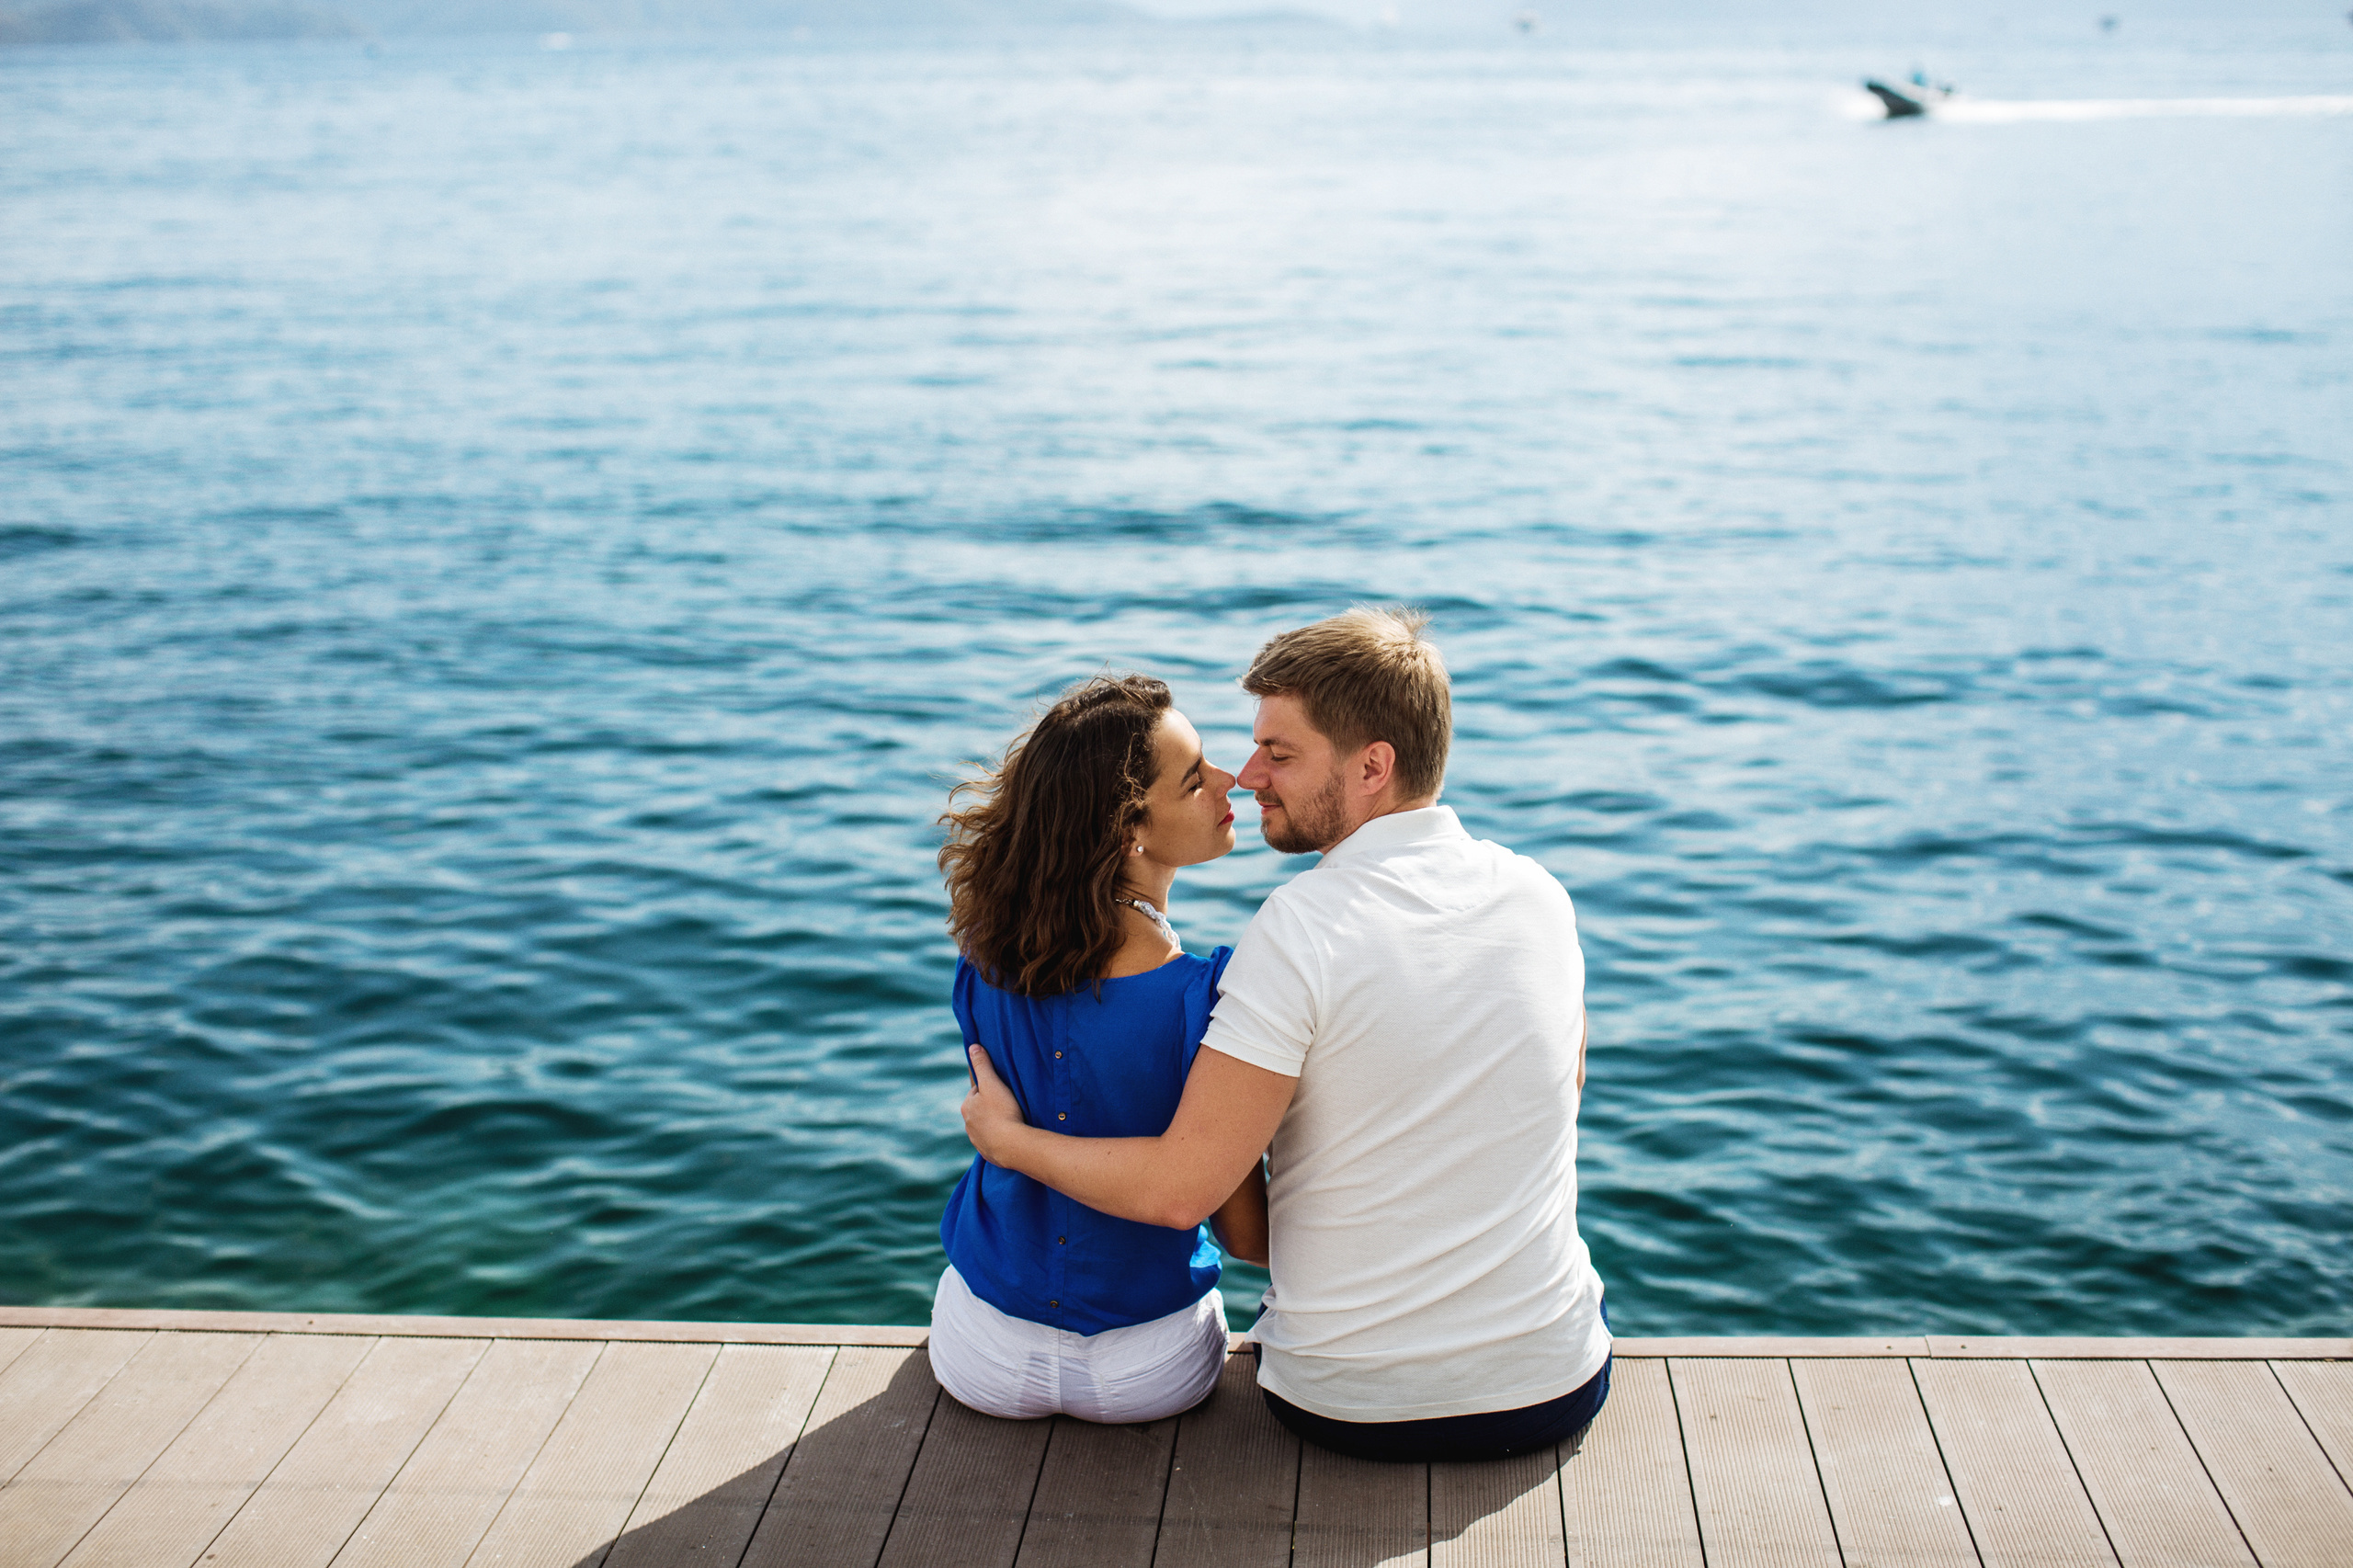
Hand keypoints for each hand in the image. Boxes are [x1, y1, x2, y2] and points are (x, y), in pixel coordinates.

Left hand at [962, 1044, 1028, 1166]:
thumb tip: (972, 1047)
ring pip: (985, 1126)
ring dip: (995, 1123)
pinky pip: (992, 1142)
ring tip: (1011, 1120)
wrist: (1011, 1145)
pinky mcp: (987, 1152)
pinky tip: (1009, 1136)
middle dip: (991, 1106)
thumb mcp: (992, 1083)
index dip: (990, 1088)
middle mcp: (968, 1124)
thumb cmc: (1002, 1111)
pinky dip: (998, 1138)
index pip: (977, 1091)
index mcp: (967, 1106)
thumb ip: (982, 1065)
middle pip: (980, 1109)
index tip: (1003, 1091)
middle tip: (1009, 1105)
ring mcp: (977, 1140)